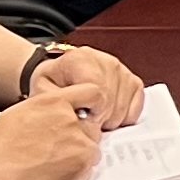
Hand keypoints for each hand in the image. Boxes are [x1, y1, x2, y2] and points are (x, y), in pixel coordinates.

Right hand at [0, 85, 105, 179]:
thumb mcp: (21, 111)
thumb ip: (48, 108)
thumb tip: (60, 112)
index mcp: (55, 101)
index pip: (93, 93)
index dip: (92, 105)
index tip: (88, 115)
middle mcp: (70, 118)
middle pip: (92, 125)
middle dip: (80, 137)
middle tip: (57, 149)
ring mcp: (78, 141)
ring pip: (91, 147)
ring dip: (78, 155)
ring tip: (51, 163)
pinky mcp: (81, 164)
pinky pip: (88, 168)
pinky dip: (76, 173)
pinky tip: (53, 174)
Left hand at [25, 42, 146, 132]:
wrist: (58, 74)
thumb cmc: (51, 84)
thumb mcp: (43, 92)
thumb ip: (58, 104)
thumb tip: (81, 118)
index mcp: (80, 59)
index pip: (98, 91)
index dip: (92, 112)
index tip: (82, 118)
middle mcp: (105, 60)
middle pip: (112, 100)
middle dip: (101, 118)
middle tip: (87, 121)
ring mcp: (121, 69)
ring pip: (124, 105)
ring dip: (111, 119)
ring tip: (96, 117)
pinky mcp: (132, 80)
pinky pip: (137, 105)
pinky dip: (124, 116)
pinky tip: (109, 114)